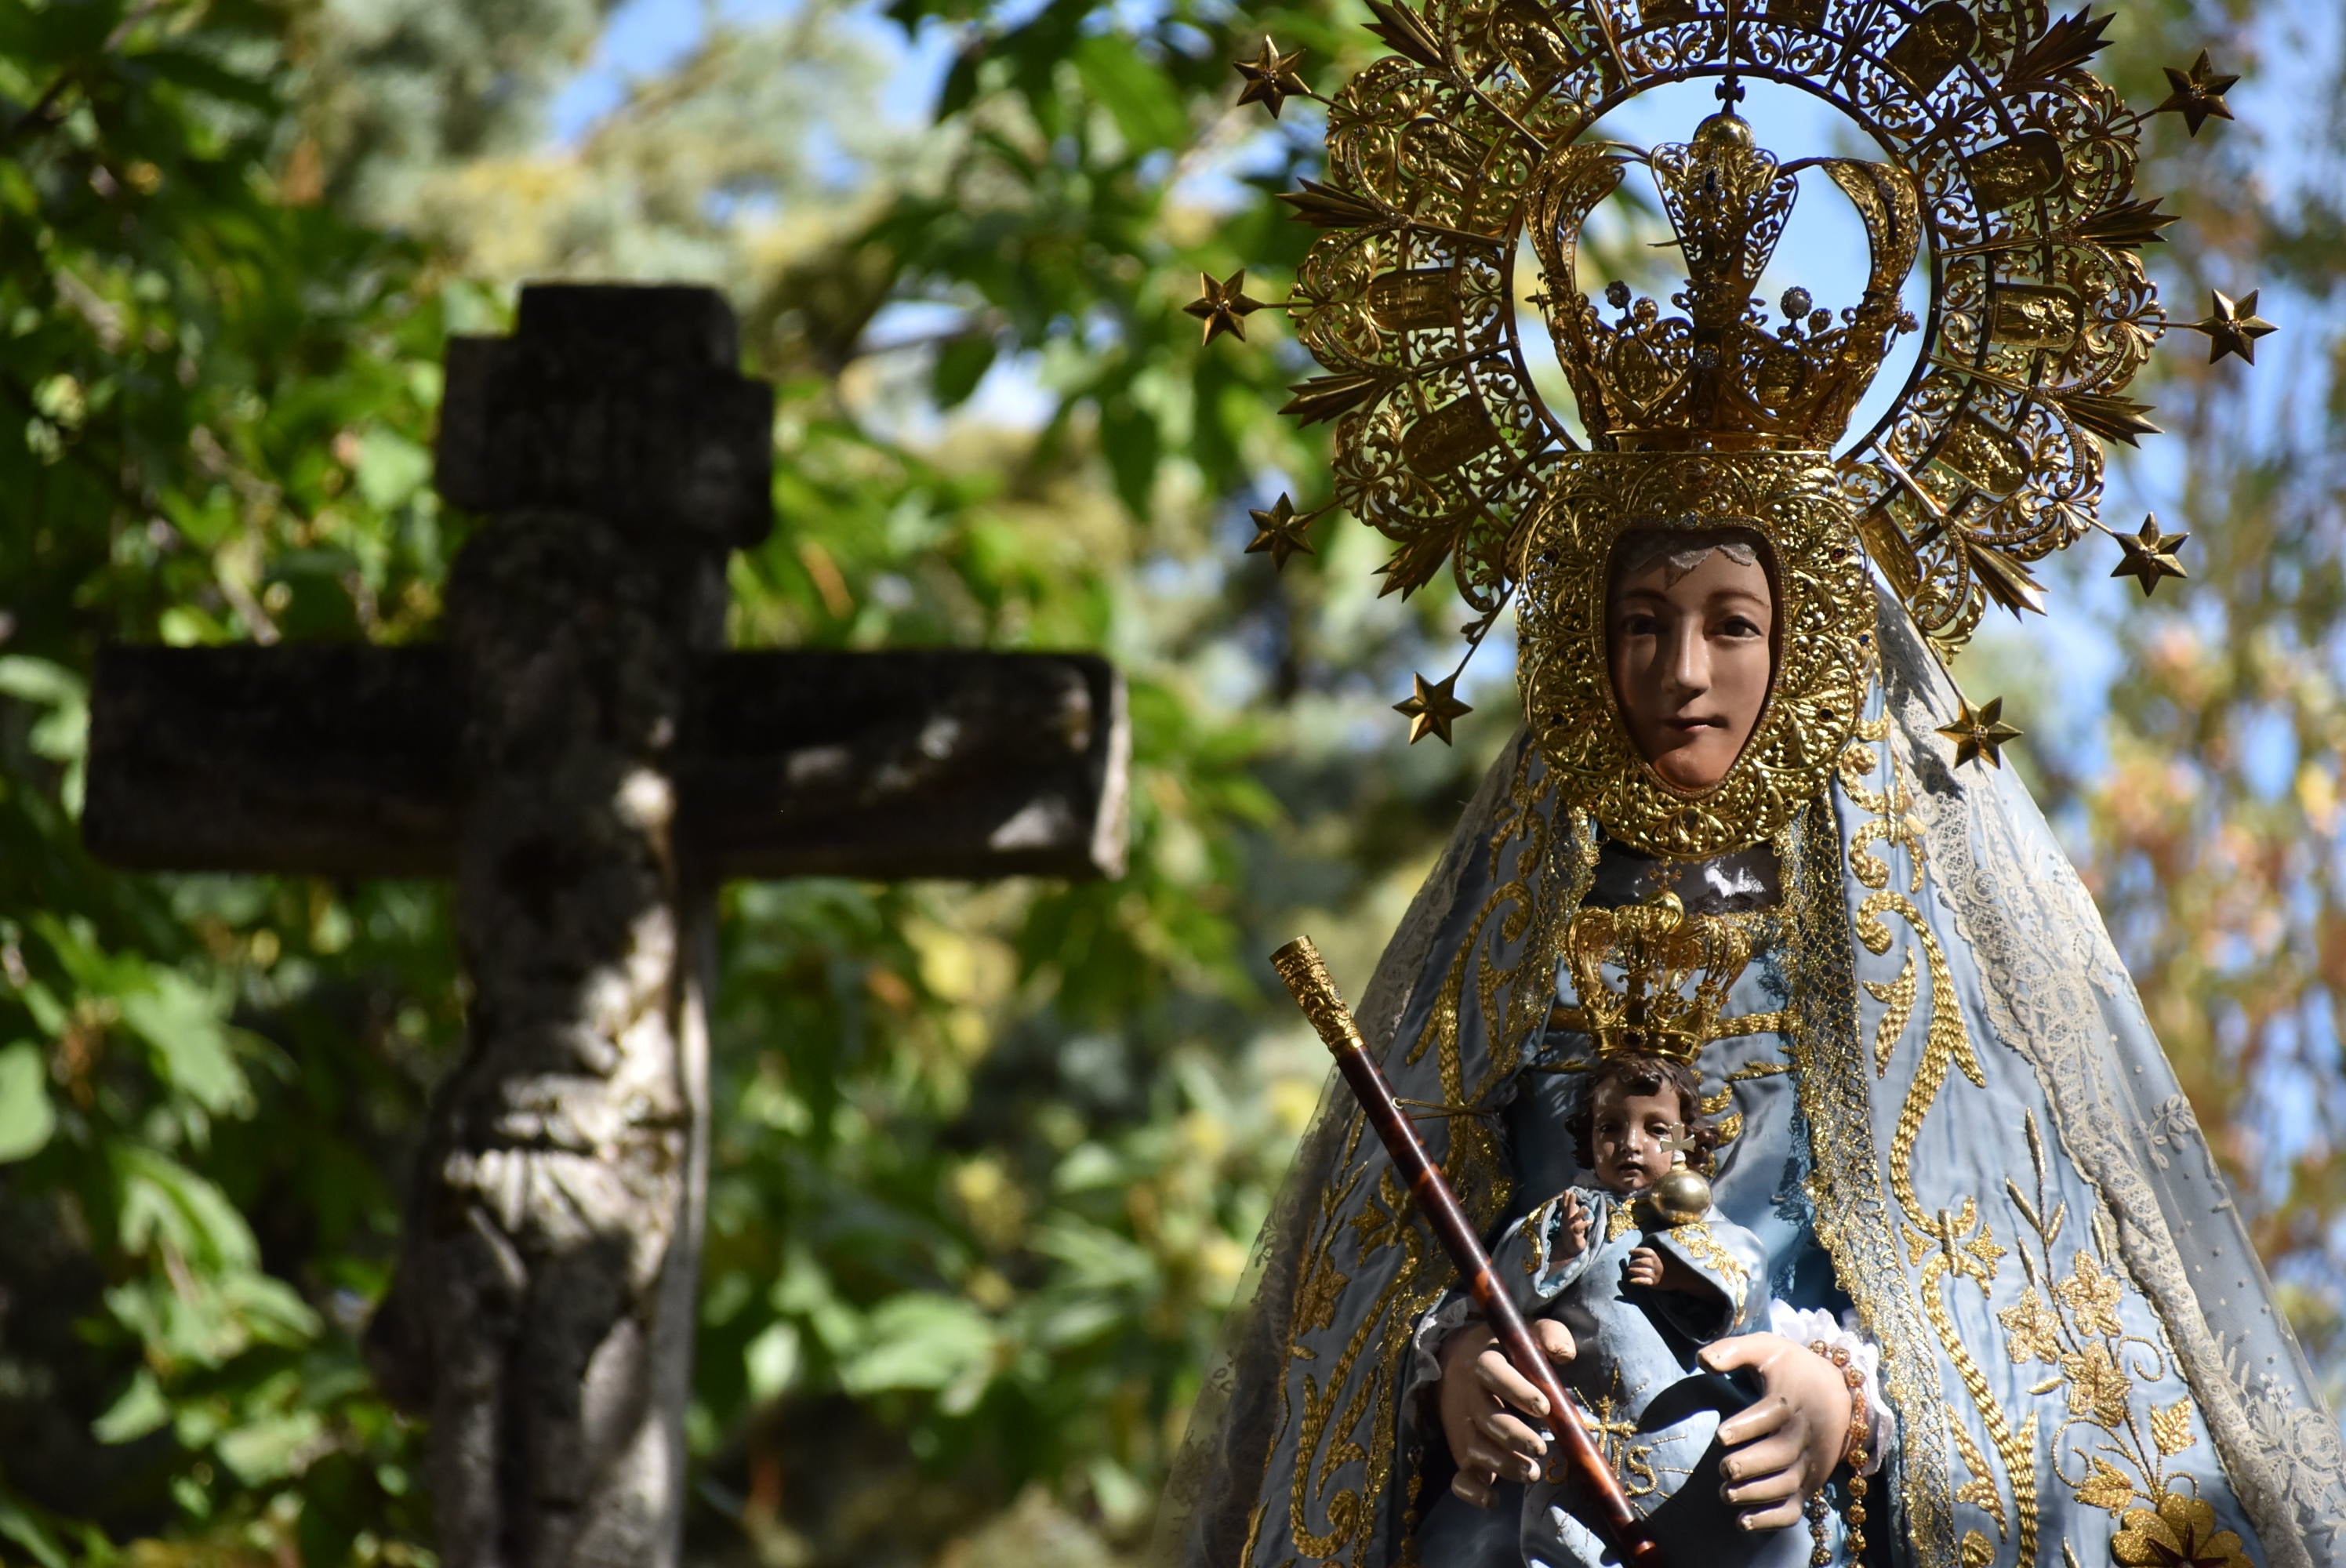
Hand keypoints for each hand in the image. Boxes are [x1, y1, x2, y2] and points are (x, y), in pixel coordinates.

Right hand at [1436, 1317, 1577, 1506]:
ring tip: (1532, 1473)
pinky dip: (1472, 1491)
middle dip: (1513, 1436)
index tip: (1544, 1406)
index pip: (1493, 1373)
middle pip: (1486, 1417)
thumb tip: (1565, 1352)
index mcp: (1483, 1362)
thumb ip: (1547, 1335)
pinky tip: (1493, 1500)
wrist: (1455, 1362)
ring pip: (1476, 1448)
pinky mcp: (1462, 1452)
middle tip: (1539, 1449)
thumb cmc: (1504, 1352)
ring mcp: (1463, 1427)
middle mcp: (1470, 1396)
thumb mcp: (1524, 1335)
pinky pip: (1460, 1476)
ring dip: (1502, 1464)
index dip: (1517, 1390)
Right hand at [1553, 1193, 1591, 1261]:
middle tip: (1572, 1193)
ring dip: (1580, 1213)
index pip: (1564, 1207)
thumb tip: (1575, 1205)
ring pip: (1574, 1219)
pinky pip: (1580, 1228)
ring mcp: (1571, 1228)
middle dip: (1570, 1202)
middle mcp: (1567, 1222)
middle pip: (1568, 1210)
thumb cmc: (1571, 1234)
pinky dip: (1585, 1224)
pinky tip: (1590, 1221)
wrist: (1570, 1248)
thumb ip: (1572, 1214)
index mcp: (1565, 1219)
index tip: (1566, 1190)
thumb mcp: (1571, 1223)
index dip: (1565, 1199)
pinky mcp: (1576, 1235)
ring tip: (1586, 1207)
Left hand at [1623, 1244, 1698, 1292]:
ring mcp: (1655, 1273)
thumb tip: (1650, 1246)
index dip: (1636, 1251)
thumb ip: (1659, 1250)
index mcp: (1658, 1255)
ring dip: (1633, 1270)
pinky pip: (1643, 1281)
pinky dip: (1636, 1281)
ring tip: (1630, 1270)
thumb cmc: (1677, 1263)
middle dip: (1634, 1262)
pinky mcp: (1656, 1283)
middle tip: (1631, 1264)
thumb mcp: (1669, 1253)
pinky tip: (1632, 1281)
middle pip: (1640, 1261)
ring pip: (1640, 1271)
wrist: (1686, 1276)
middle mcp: (1655, 1264)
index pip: (1644, 1251)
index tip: (1630, 1251)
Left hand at [1698, 1332, 1857, 1530]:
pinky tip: (1743, 1523)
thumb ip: (1732, 1350)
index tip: (1721, 1435)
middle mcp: (1804, 1434)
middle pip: (1781, 1455)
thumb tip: (1701, 1361)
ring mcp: (1809, 1462)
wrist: (1838, 1392)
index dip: (1746, 1426)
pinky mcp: (1809, 1483)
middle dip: (1750, 1465)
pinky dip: (1772, 1519)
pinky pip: (1795, 1508)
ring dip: (1756, 1494)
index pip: (1771, 1415)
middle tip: (1725, 1468)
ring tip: (1726, 1494)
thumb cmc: (1791, 1369)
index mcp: (1790, 1400)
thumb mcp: (1765, 1348)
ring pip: (1787, 1484)